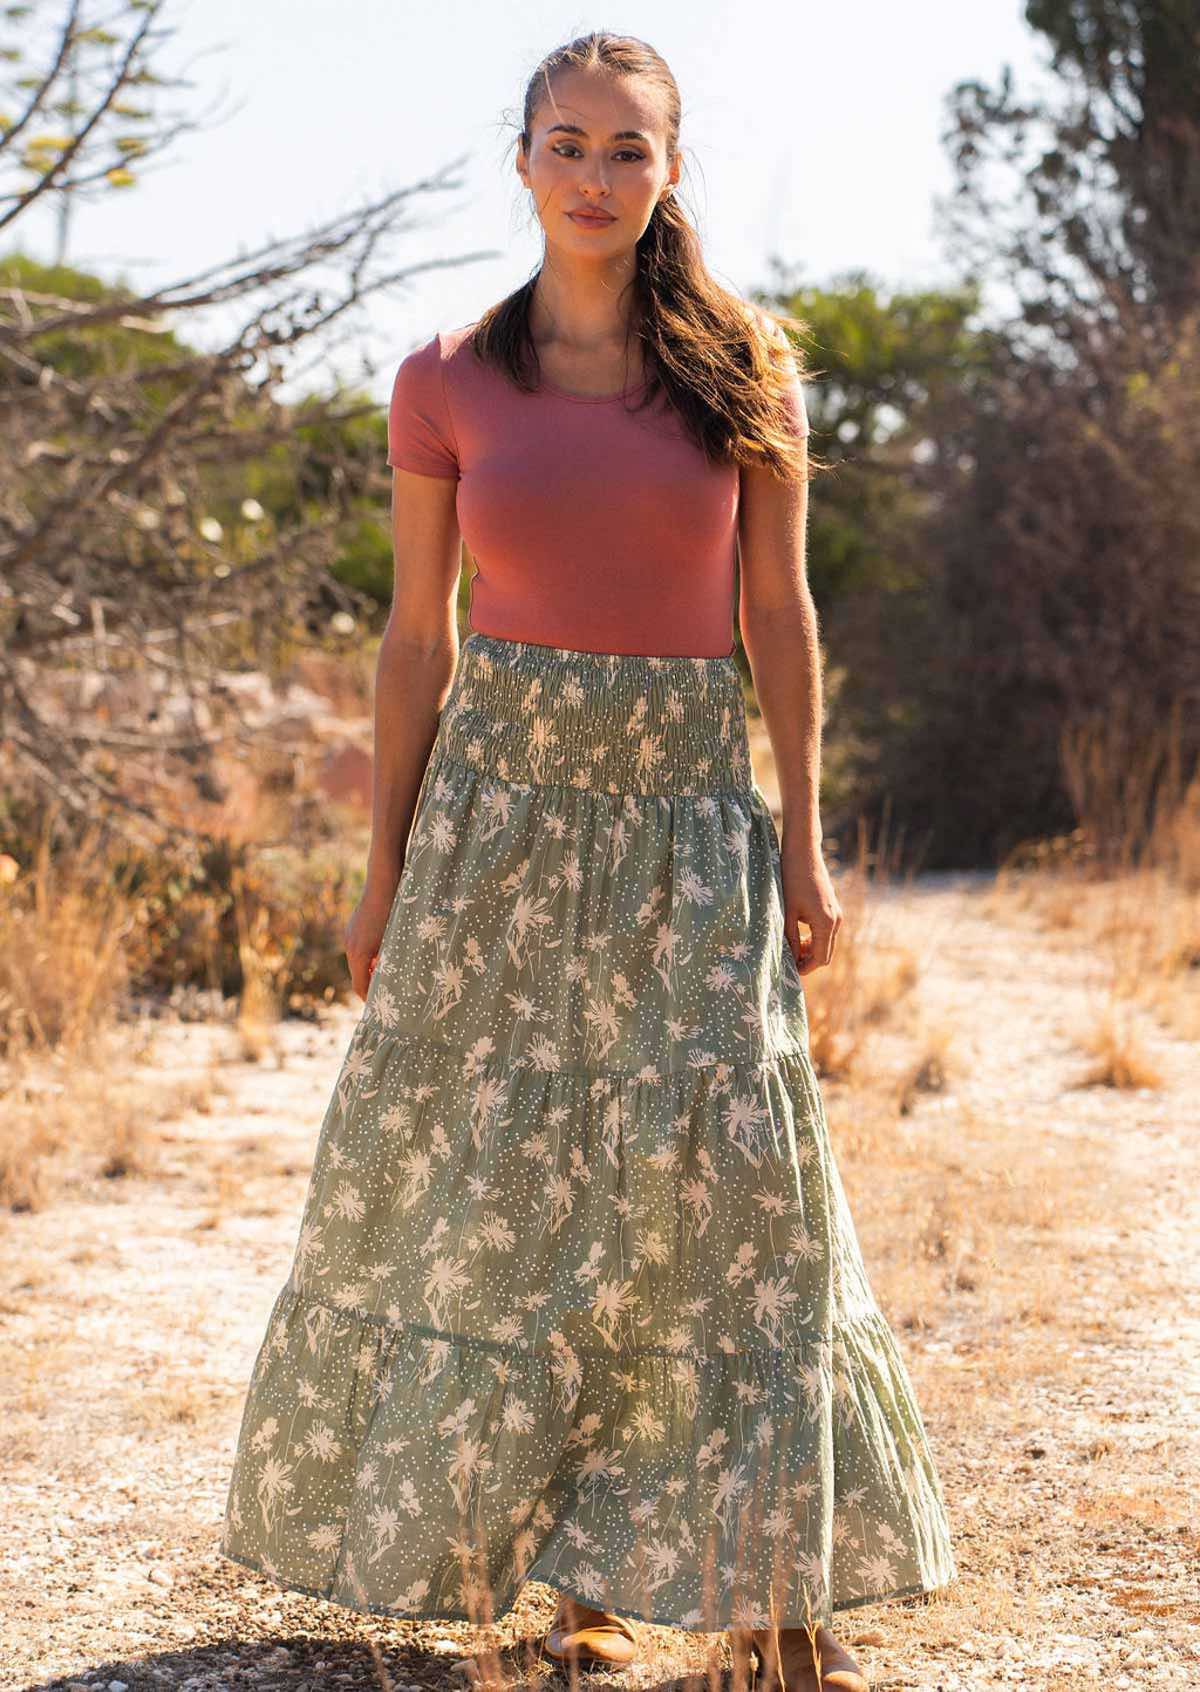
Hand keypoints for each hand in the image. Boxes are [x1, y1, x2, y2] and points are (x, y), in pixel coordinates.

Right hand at [344, 877, 399, 1000]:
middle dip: (370, 986)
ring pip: (358, 962)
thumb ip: (392, 963)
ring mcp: (350, 935)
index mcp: (359, 954)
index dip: (369, 999)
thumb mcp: (396, 942)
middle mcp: (350, 946)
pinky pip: (359, 949)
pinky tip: (384, 955)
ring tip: (387, 977)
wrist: (384, 882)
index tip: (379, 1009)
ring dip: (370, 971)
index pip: (360, 986)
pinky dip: (369, 958)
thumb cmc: (395, 912)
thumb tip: (395, 982)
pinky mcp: (354, 927)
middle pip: (357, 975)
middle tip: (384, 997)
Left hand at [779, 835, 841, 974]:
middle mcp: (836, 920)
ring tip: (790, 949)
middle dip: (808, 961)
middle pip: (825, 953)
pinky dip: (814, 938)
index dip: (805, 968)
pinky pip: (826, 932)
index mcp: (826, 923)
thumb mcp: (787, 911)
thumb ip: (790, 937)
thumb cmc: (791, 880)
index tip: (789, 972)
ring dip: (810, 950)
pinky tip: (798, 936)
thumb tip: (790, 958)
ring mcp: (837, 914)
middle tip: (788, 963)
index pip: (820, 958)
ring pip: (826, 943)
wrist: (803, 853)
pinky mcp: (833, 908)